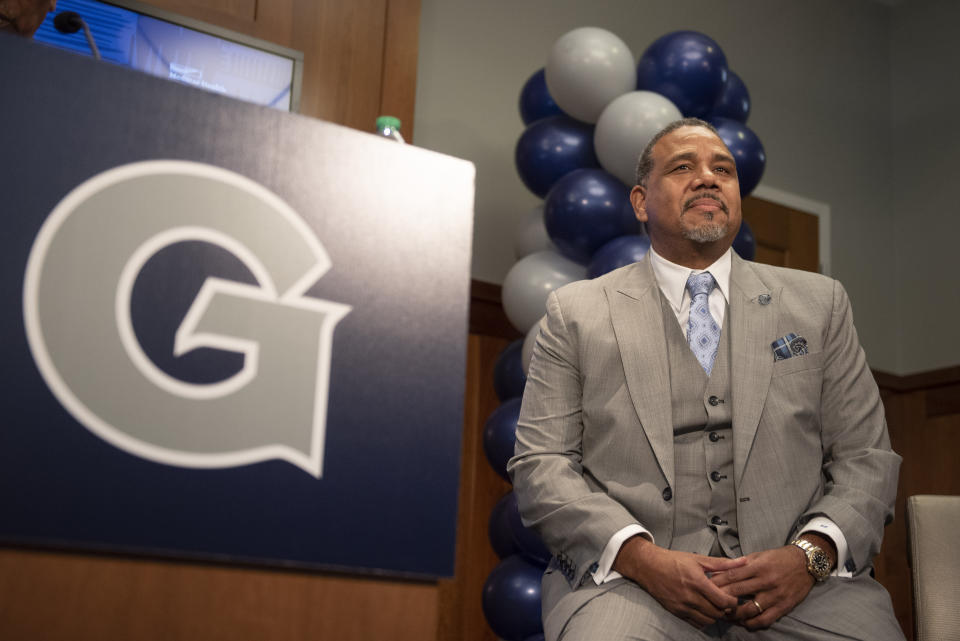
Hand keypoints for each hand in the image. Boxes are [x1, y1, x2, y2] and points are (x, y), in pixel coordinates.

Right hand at [613, 536, 745, 627]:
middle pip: (717, 613)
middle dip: (725, 609)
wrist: (648, 566)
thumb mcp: (698, 559)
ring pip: (708, 620)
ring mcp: (682, 606)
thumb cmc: (673, 560)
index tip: (733, 596)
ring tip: (715, 605)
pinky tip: (704, 609)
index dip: (732, 601)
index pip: (723, 601)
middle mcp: (690, 596)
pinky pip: (696, 623)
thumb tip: (743, 561)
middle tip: (726, 601)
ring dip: (715, 615)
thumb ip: (722, 563)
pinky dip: (704, 619)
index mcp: (697, 582)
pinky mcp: (676, 611)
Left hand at [709, 545, 812, 628]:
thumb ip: (742, 564)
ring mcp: (775, 595)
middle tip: (710, 603)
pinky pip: (765, 619)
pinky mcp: (783, 606)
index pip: (732, 576)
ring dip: (735, 615)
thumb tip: (721, 569)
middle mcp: (765, 581)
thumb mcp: (759, 556)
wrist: (806, 563)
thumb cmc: (779, 558)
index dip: (717, 582)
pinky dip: (753, 623)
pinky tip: (744, 623)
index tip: (705, 586)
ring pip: (750, 609)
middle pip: (737, 592)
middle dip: (721, 598)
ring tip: (725, 615)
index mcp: (758, 566)